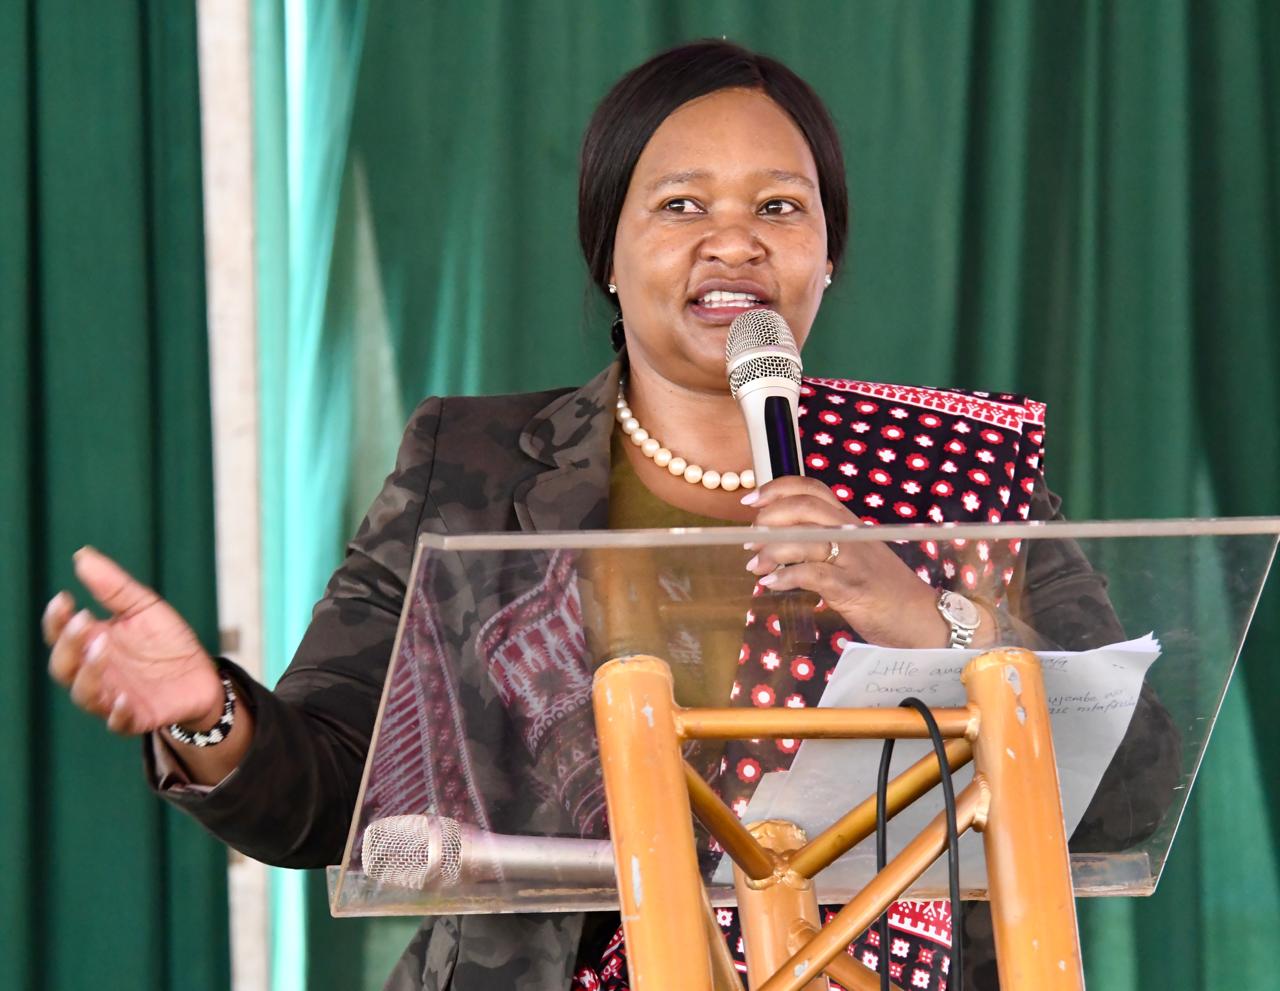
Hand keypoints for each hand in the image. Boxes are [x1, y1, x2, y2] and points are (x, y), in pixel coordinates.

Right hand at [43, 546, 222, 735]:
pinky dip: (118, 713)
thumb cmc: (166, 641)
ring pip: (85, 695)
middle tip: (82, 621)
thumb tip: (82, 555)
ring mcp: (113, 697)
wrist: (202, 675)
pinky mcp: (137, 717)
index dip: (55, 619)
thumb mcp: (145, 608)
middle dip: (68, 645)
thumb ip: (114, 586)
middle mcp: (96, 673)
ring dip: (89, 674)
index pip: (60, 634)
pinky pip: (119, 722)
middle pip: (64, 666)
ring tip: (102, 647)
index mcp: (92, 644)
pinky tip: (124, 699)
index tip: (64, 598)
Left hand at [742, 476, 982, 647]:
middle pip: (805, 507)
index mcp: (849, 521)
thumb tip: (775, 541)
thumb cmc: (881, 587)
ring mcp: (854, 558)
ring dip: (771, 550)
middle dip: (769, 517)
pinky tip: (770, 583)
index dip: (777, 488)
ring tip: (754, 565)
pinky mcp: (853, 586)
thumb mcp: (852, 555)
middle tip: (749, 538)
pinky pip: (812, 574)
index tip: (750, 499)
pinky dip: (786, 576)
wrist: (920, 616)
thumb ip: (821, 542)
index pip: (812, 488)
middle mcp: (851, 532)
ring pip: (805, 538)